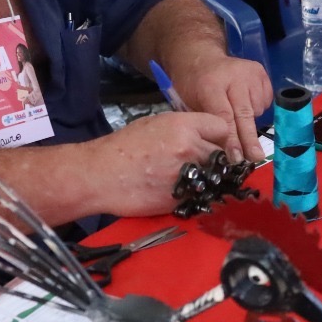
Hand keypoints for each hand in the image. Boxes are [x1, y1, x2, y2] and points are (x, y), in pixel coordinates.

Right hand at [94, 112, 231, 217]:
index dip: (218, 136)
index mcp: (184, 126)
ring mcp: (189, 175)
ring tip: (188, 177)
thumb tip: (203, 134)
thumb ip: (183, 127)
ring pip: (214, 176)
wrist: (100, 176)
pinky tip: (178, 190)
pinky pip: (200, 194)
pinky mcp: (183, 197)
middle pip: (221, 153)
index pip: (222, 127)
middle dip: (213, 158)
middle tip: (198, 162)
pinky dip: (194, 193)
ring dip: (207, 177)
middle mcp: (190, 148)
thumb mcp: (154, 124)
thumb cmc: (124, 147)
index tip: (212, 142)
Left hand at [173, 55, 273, 163]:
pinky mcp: (262, 74)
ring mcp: (251, 73)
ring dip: (250, 122)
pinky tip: (244, 103)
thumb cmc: (192, 85)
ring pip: (256, 110)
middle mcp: (234, 76)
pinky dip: (256, 109)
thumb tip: (226, 154)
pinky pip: (264, 102)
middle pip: (244, 114)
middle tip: (255, 157)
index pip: (225, 116)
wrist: (201, 57)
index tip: (236, 157)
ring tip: (237, 117)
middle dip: (249, 139)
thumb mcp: (190, 104)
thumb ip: (208, 125)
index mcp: (210, 84)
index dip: (231, 139)